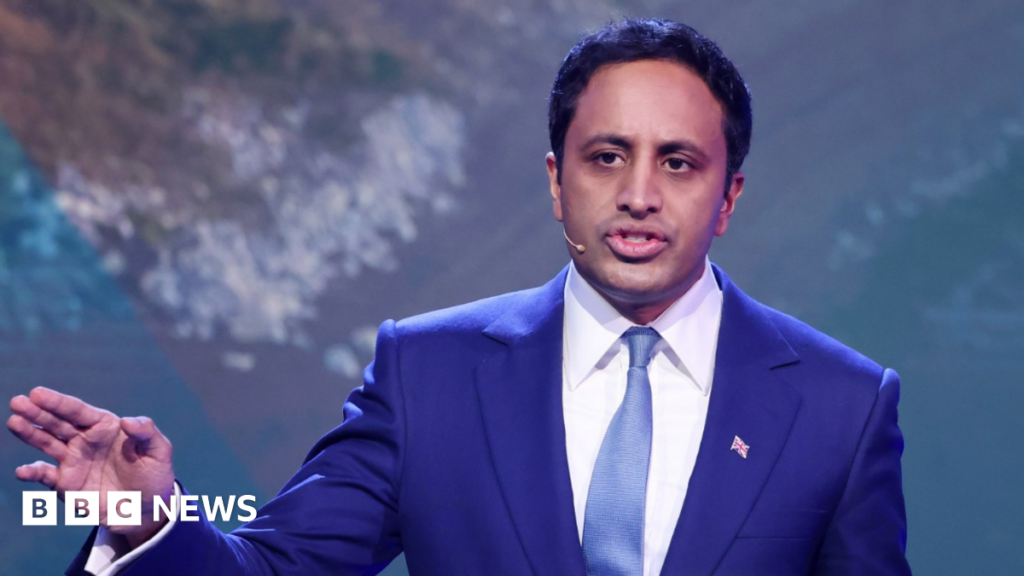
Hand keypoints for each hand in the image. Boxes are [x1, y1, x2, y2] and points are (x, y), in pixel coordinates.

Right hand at [7, 387, 175, 546]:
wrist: (147, 509)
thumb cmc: (154, 475)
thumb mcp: (159, 452)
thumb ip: (146, 433)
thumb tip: (128, 421)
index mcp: (105, 426)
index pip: (78, 411)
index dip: (58, 402)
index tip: (38, 393)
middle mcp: (85, 440)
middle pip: (58, 423)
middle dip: (37, 412)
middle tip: (17, 402)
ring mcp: (73, 461)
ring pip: (47, 443)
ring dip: (30, 434)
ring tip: (14, 422)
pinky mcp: (66, 484)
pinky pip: (46, 475)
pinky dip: (34, 472)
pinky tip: (23, 471)